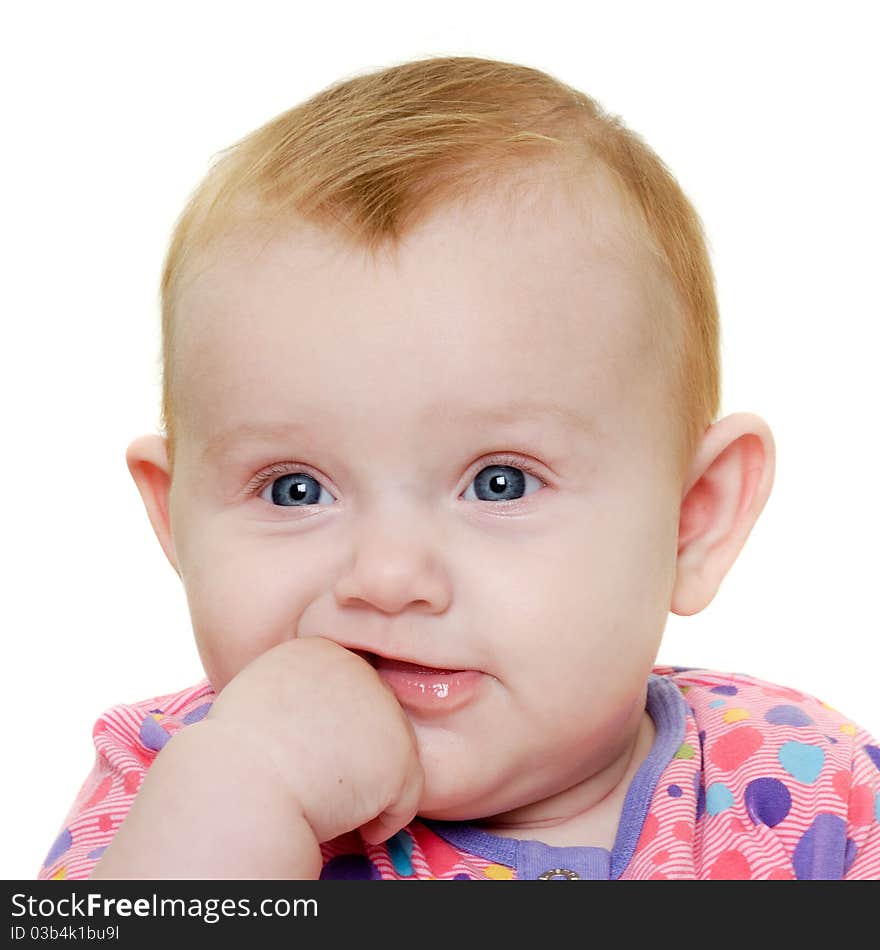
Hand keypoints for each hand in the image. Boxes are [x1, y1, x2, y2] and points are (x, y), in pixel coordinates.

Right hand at [206, 636, 424, 843]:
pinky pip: (405, 796)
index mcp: (319, 651)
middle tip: (319, 781)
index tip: (301, 755)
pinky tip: (355, 827)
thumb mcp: (257, 700)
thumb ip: (296, 696)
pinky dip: (384, 820)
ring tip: (330, 801)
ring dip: (368, 785)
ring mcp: (384, 709)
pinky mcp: (400, 754)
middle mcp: (358, 669)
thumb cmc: (234, 758)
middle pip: (372, 718)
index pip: (343, 692)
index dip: (328, 731)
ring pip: (392, 755)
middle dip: (354, 754)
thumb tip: (316, 722)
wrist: (240, 786)